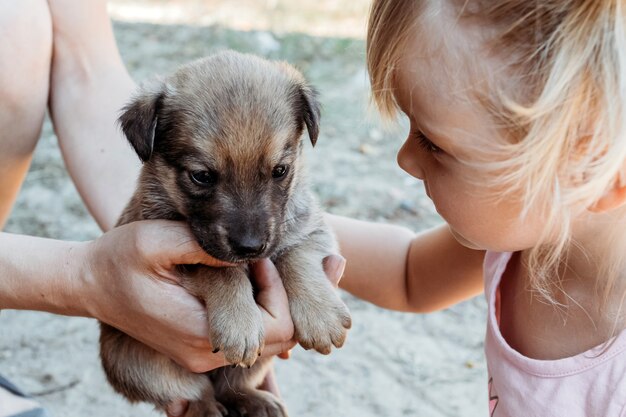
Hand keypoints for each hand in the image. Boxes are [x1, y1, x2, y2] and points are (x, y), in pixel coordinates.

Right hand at [77, 220, 294, 372]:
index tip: (255, 259)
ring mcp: (203, 356)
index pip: (278, 328)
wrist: (91, 285)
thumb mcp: (154, 240)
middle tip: (255, 261)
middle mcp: (206, 353)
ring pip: (267, 340)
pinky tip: (236, 281)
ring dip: (267, 304)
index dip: (279, 290)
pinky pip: (248, 339)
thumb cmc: (120, 258)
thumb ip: (201, 246)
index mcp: (200, 331)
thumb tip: (244, 254)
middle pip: (279, 338)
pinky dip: (254, 312)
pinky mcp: (199, 351)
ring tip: (245, 268)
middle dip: (280, 297)